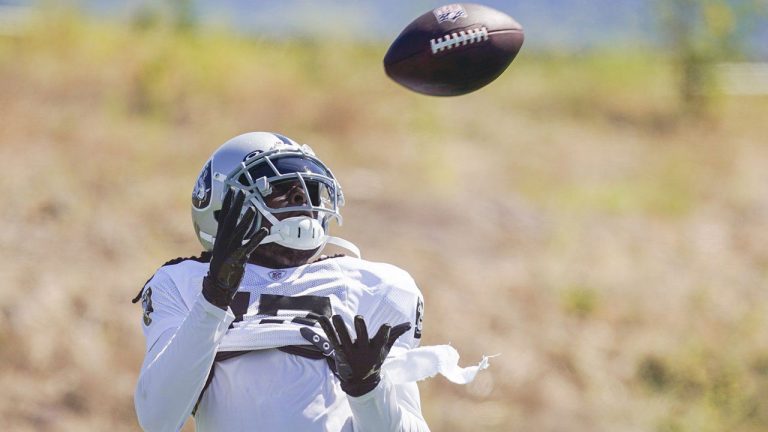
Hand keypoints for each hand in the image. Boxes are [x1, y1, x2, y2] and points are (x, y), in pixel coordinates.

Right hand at [202, 189, 267, 308]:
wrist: (218, 285)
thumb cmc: (223, 266)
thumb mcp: (223, 248)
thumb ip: (228, 236)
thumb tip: (230, 225)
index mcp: (221, 237)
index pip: (224, 216)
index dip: (228, 203)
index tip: (231, 190)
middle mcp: (224, 241)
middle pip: (230, 220)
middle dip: (235, 205)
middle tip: (240, 191)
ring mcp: (230, 250)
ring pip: (239, 232)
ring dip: (245, 220)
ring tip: (252, 208)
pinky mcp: (238, 259)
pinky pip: (248, 247)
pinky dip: (256, 238)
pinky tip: (264, 231)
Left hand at [310, 315, 410, 396]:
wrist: (360, 382)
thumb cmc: (374, 360)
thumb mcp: (385, 349)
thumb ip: (395, 335)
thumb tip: (409, 325)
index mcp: (375, 349)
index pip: (381, 340)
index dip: (384, 332)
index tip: (387, 326)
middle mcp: (362, 350)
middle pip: (362, 338)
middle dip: (360, 328)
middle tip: (359, 318)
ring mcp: (349, 351)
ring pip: (343, 338)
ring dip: (339, 327)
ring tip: (336, 316)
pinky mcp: (338, 351)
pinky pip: (332, 338)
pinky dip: (326, 328)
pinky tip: (322, 318)